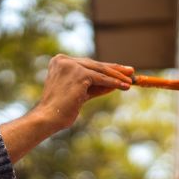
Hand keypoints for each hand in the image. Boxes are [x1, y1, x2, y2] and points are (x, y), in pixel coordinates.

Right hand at [0, 54, 133, 162]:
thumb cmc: (59, 110)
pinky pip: (101, 78)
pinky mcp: (79, 74)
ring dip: (117, 76)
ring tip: (131, 81)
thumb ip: (93, 86)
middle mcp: (64, 60)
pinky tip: (125, 86)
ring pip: (100, 70)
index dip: (105, 67)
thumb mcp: (78, 94)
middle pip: (95, 64)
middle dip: (114, 69)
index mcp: (59, 61)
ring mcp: (71, 66)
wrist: (48, 118)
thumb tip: (112, 83)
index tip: (119, 69)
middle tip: (130, 71)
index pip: (87, 64)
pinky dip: (114, 82)